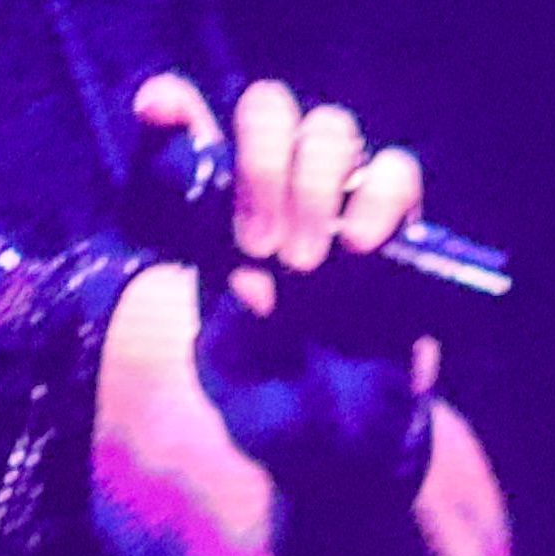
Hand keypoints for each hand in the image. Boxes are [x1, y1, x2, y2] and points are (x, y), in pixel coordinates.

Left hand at [131, 76, 438, 481]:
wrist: (350, 447)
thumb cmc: (277, 407)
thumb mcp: (231, 381)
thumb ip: (231, 335)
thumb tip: (255, 284)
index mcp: (216, 218)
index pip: (189, 137)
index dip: (173, 107)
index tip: (156, 108)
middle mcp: (277, 193)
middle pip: (269, 108)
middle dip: (260, 164)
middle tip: (258, 245)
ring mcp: (341, 201)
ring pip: (331, 128)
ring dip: (314, 183)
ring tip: (307, 263)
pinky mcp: (398, 225)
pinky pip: (397, 172)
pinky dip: (379, 198)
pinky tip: (359, 246)